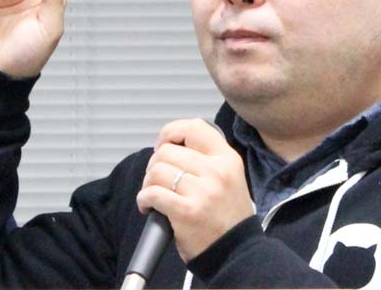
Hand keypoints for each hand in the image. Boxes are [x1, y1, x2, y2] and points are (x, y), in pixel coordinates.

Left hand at [136, 118, 254, 261]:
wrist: (236, 251)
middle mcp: (216, 171)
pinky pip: (152, 194)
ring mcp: (202, 191)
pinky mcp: (186, 211)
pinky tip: (149, 207)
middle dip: (154, 165)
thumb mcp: (229, 177)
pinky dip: (144, 200)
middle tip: (158, 180)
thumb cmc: (228, 216)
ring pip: (157, 171)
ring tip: (154, 195)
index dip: (171, 132)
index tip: (163, 144)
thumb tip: (170, 146)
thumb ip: (206, 158)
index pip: (194, 127)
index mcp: (227, 159)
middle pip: (167, 151)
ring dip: (148, 184)